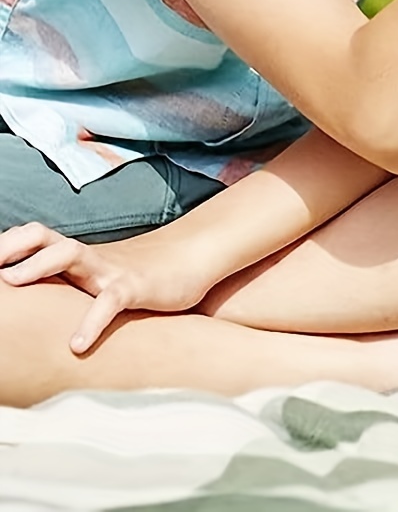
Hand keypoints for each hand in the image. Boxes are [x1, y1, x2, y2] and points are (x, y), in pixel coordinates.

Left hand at [0, 222, 214, 352]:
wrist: (194, 256)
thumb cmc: (142, 273)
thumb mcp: (99, 275)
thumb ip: (69, 282)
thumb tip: (34, 297)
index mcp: (76, 256)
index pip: (34, 238)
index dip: (7, 246)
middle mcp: (87, 257)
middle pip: (44, 237)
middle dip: (11, 248)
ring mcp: (110, 269)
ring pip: (71, 254)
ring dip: (38, 265)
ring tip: (11, 282)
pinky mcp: (135, 287)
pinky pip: (109, 301)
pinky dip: (92, 321)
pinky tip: (77, 345)